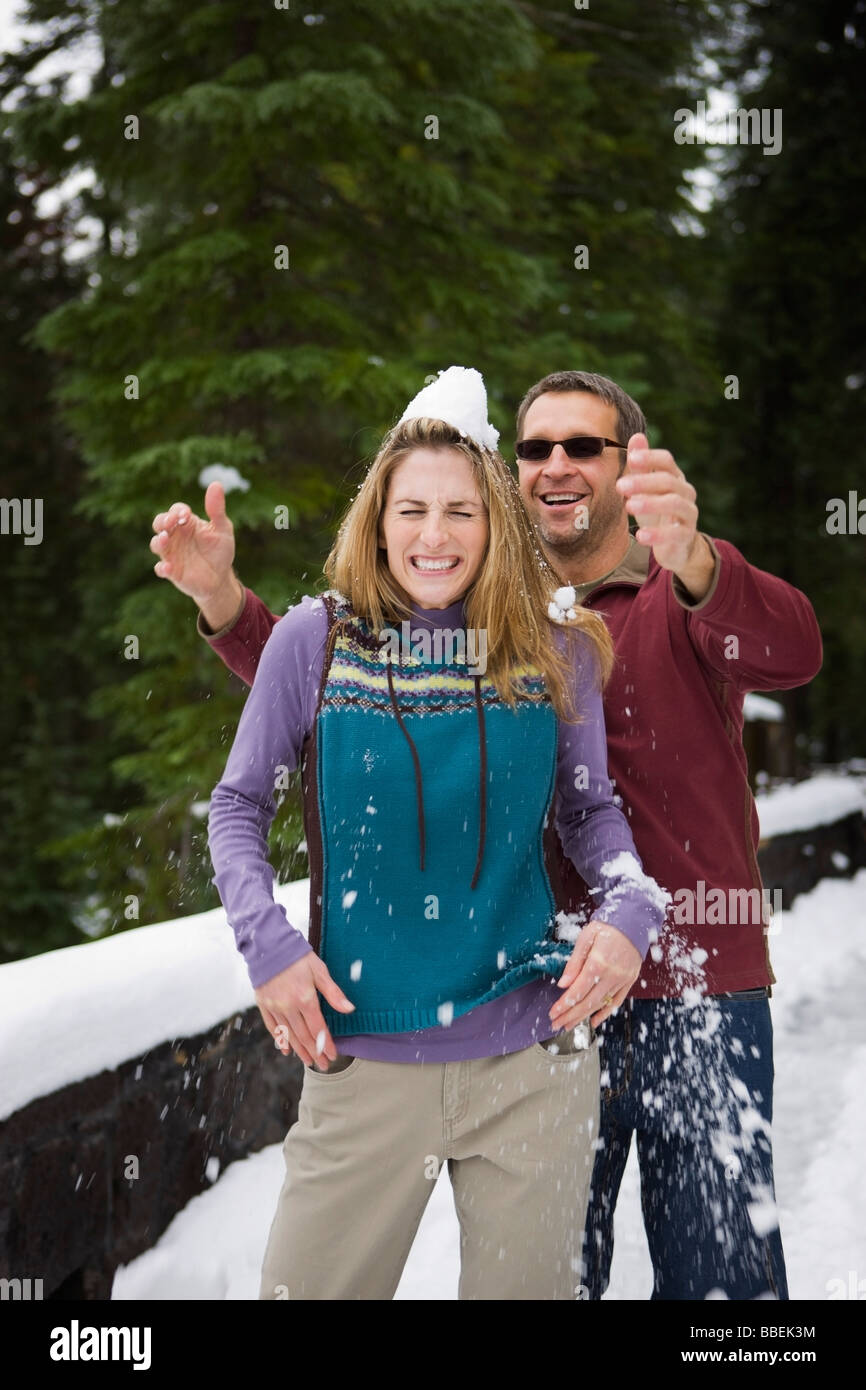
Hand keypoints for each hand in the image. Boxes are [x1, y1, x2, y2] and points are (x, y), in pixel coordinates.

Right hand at [150, 482, 236, 607]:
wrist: (221, 577)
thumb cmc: (220, 550)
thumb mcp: (222, 529)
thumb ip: (217, 509)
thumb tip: (216, 484)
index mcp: (186, 523)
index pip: (175, 511)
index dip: (178, 511)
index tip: (186, 514)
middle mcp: (175, 536)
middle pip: (160, 524)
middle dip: (162, 521)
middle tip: (170, 523)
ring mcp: (171, 554)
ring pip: (156, 544)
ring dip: (158, 541)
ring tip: (164, 539)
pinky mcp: (171, 572)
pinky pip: (161, 569)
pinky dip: (162, 568)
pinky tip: (168, 568)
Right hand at [255, 953, 355, 1068]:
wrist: (269, 945)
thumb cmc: (298, 956)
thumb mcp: (320, 970)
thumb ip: (333, 992)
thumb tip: (350, 1009)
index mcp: (305, 998)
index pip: (318, 1028)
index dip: (326, 1044)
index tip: (333, 1055)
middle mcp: (288, 1006)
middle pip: (304, 1035)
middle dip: (315, 1052)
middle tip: (323, 1065)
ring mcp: (274, 1006)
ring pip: (289, 1034)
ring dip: (300, 1050)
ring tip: (309, 1062)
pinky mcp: (263, 1004)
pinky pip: (272, 1027)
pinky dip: (280, 1040)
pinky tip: (287, 1050)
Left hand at [548, 919, 640, 1029]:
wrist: (633, 923)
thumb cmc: (607, 928)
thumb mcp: (586, 938)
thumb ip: (574, 963)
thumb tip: (563, 984)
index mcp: (598, 964)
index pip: (578, 991)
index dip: (564, 1005)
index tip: (553, 1013)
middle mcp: (611, 976)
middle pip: (588, 1002)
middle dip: (570, 1016)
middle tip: (556, 1024)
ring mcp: (622, 981)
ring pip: (601, 1004)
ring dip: (583, 1017)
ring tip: (569, 1025)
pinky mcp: (629, 982)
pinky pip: (617, 1002)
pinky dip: (605, 1013)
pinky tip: (593, 1021)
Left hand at [615, 433, 698, 569]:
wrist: (674, 544)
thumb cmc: (657, 510)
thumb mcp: (645, 488)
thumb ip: (640, 466)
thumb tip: (636, 436)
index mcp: (674, 477)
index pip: (666, 460)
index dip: (650, 457)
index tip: (632, 458)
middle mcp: (685, 492)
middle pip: (668, 481)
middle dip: (643, 482)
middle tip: (620, 485)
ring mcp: (689, 513)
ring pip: (674, 504)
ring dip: (650, 504)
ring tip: (628, 506)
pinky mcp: (687, 535)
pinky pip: (675, 533)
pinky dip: (657, 534)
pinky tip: (640, 536)